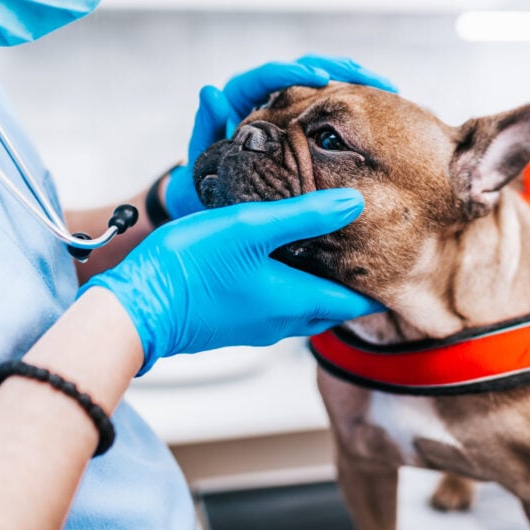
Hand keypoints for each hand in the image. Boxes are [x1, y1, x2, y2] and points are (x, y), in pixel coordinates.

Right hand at [82, 188, 382, 372]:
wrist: (136, 309)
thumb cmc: (192, 267)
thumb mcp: (252, 228)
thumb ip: (306, 215)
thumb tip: (355, 203)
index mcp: (297, 302)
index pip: (355, 304)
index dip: (376, 287)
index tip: (392, 265)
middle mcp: (282, 322)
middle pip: (332, 309)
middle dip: (349, 287)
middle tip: (362, 255)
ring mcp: (256, 326)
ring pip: (303, 308)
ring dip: (318, 286)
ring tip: (324, 252)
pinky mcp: (233, 322)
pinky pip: (275, 307)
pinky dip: (289, 287)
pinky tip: (277, 261)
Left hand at [164, 55, 395, 218]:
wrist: (212, 202)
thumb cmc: (203, 183)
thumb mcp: (204, 157)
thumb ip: (206, 128)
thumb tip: (210, 90)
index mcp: (241, 96)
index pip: (270, 74)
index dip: (294, 72)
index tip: (320, 79)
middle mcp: (268, 95)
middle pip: (307, 66)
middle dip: (340, 68)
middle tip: (373, 79)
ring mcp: (290, 107)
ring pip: (326, 82)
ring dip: (357, 81)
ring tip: (388, 89)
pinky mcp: (305, 123)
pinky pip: (332, 106)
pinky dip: (355, 104)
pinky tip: (384, 109)